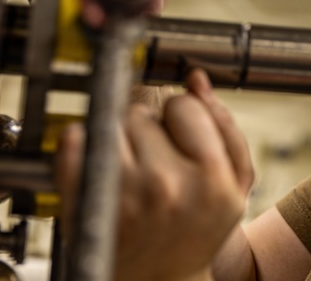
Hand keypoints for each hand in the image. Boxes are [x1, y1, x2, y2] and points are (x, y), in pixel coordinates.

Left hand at [56, 69, 254, 280]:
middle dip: (150, 128)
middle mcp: (166, 184)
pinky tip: (101, 166)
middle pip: (145, 112)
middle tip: (156, 159)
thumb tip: (197, 79)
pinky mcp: (86, 200)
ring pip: (113, 122)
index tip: (180, 139)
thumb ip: (225, 127)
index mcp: (211, 178)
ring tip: (132, 167)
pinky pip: (73, 140)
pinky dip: (80, 142)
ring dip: (119, 136)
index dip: (182, 119)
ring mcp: (123, 193)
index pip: (185, 106)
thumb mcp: (236, 186)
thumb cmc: (199, 231)